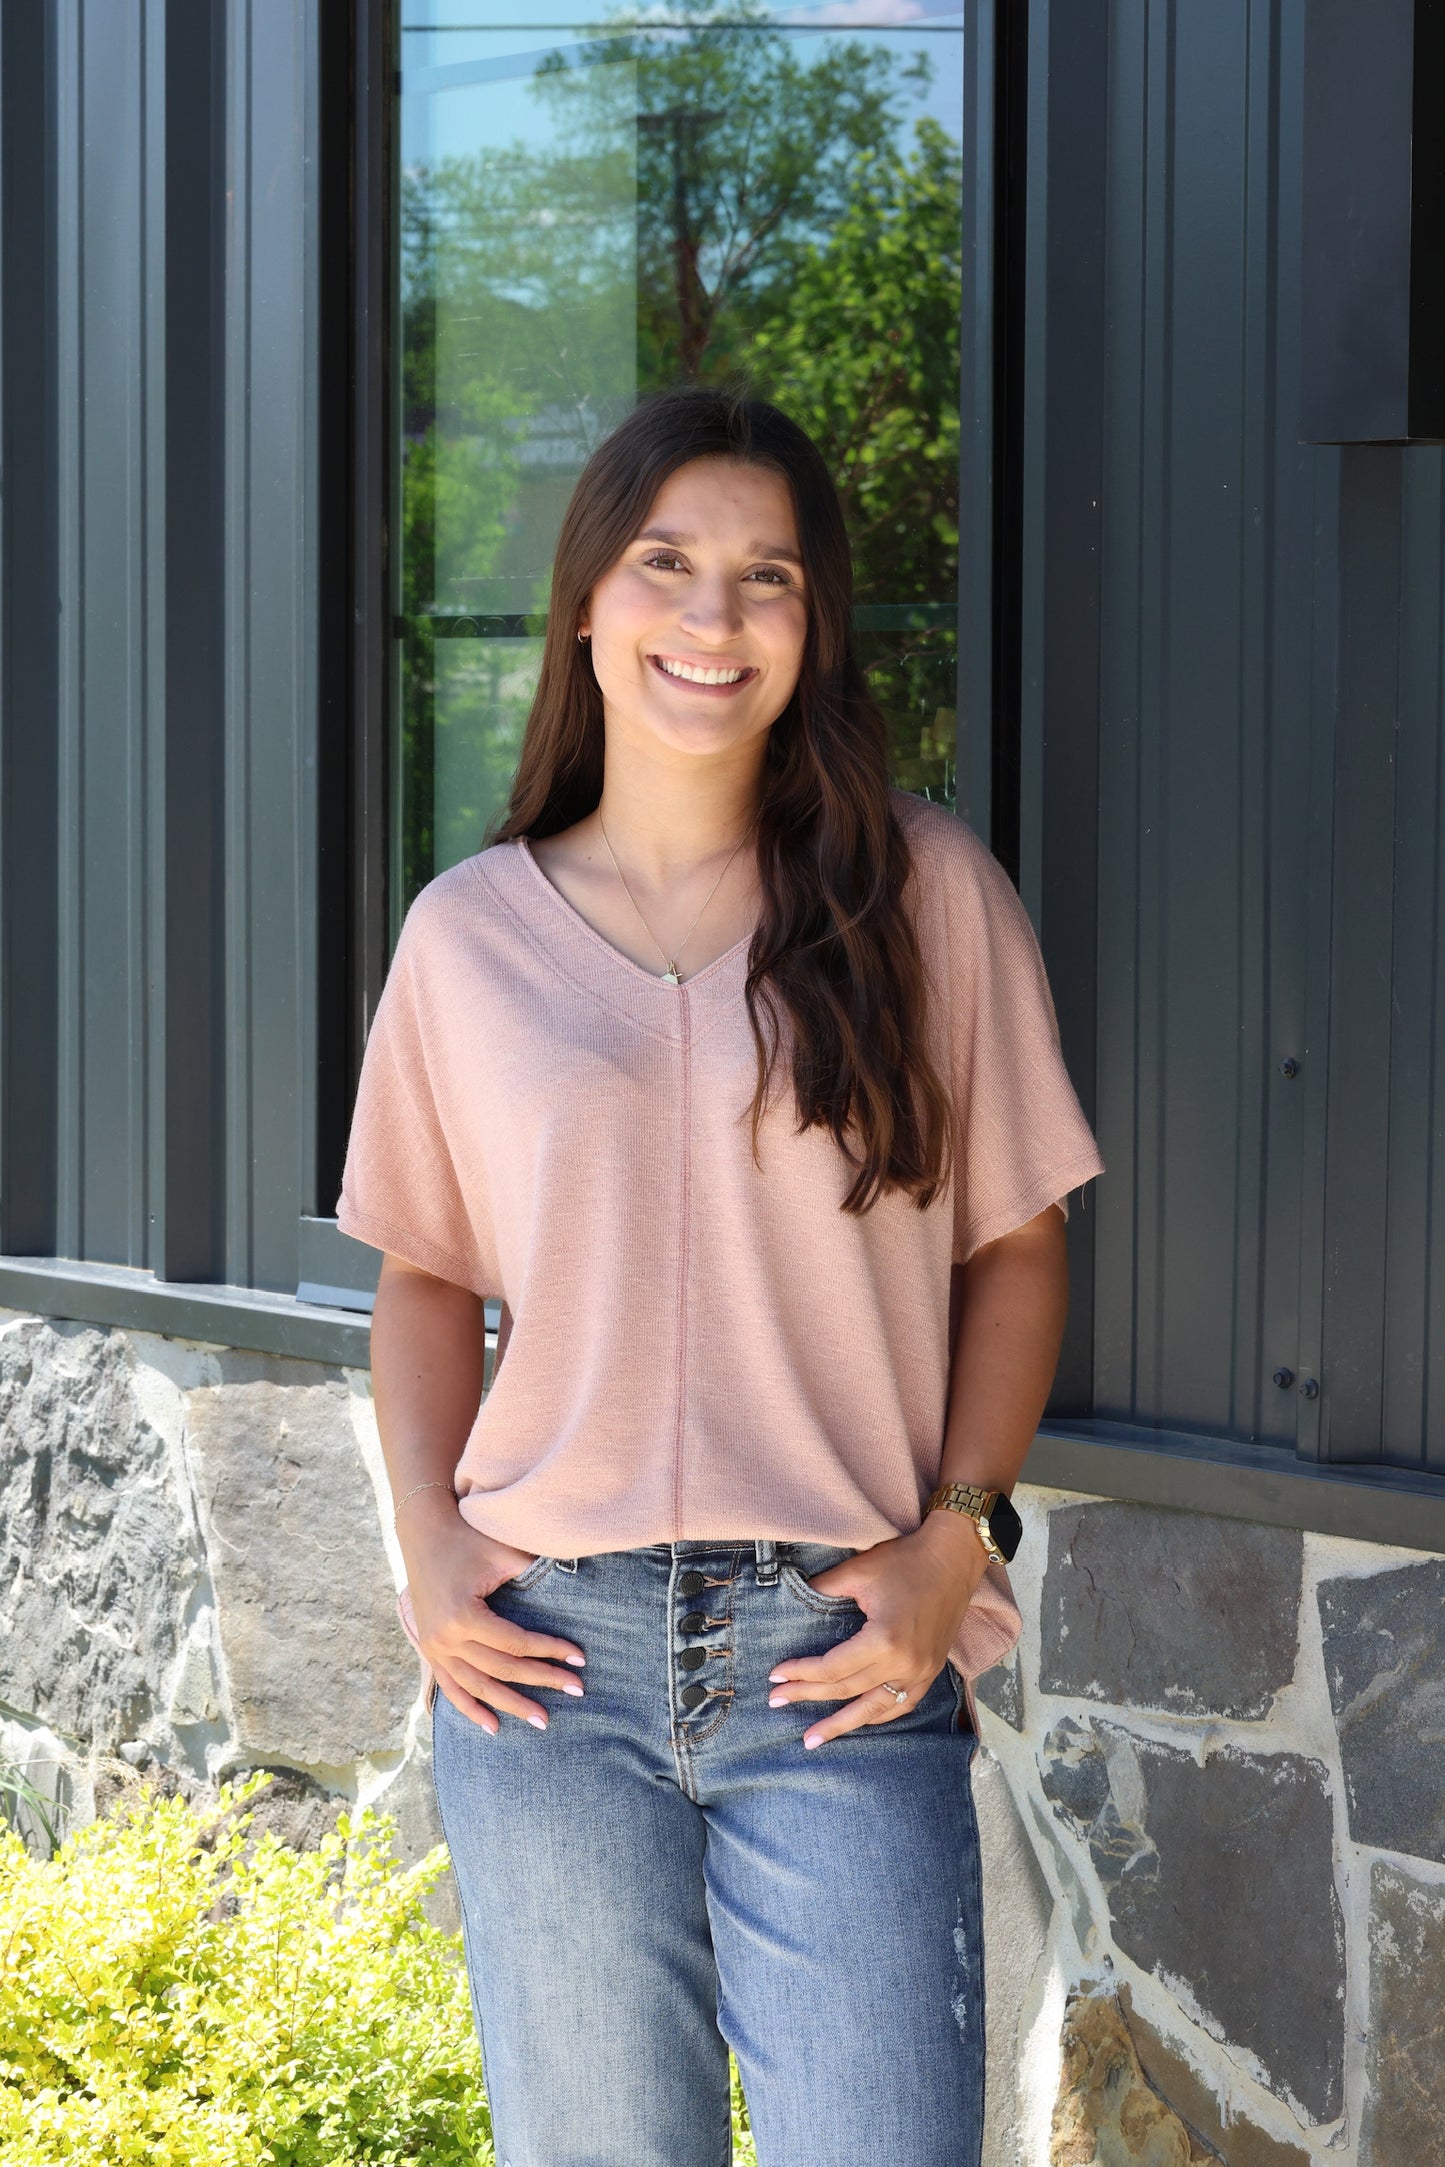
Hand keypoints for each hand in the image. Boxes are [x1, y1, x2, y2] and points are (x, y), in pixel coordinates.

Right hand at [399, 1496, 585, 1733]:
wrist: (424, 1532)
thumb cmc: (469, 1538)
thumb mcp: (503, 1553)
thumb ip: (535, 1575)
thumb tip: (575, 1589)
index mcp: (464, 1617)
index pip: (517, 1644)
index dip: (551, 1652)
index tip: (579, 1659)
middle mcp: (445, 1639)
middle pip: (502, 1669)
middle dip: (542, 1681)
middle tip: (576, 1692)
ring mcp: (434, 1648)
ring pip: (478, 1687)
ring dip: (511, 1705)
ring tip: (542, 1720)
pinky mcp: (430, 1650)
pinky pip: (451, 1688)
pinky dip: (471, 1709)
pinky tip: (493, 1727)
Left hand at [766, 1511, 990, 1747]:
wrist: (953, 1558)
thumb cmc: (905, 1560)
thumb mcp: (857, 1571)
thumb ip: (822, 1590)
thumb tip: (792, 1598)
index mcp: (884, 1641)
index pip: (832, 1668)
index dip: (800, 1673)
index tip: (775, 1676)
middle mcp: (904, 1664)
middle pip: (847, 1691)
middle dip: (808, 1697)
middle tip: (776, 1703)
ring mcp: (921, 1672)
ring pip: (875, 1710)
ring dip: (842, 1725)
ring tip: (813, 1739)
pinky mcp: (931, 1671)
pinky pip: (902, 1704)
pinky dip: (878, 1715)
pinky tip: (859, 1720)